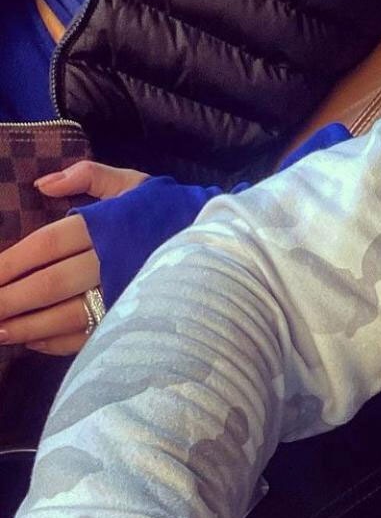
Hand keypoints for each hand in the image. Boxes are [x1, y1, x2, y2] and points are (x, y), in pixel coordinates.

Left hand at [0, 161, 148, 355]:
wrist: (222, 241)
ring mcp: (121, 295)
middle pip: (48, 285)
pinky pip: (86, 337)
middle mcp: (111, 261)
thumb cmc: (166, 209)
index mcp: (107, 223)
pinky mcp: (131, 319)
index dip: (11, 262)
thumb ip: (87, 175)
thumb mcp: (132, 182)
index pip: (47, 244)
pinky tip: (31, 341)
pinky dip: (53, 342)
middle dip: (8, 300)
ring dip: (24, 327)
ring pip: (63, 316)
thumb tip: (41, 185)